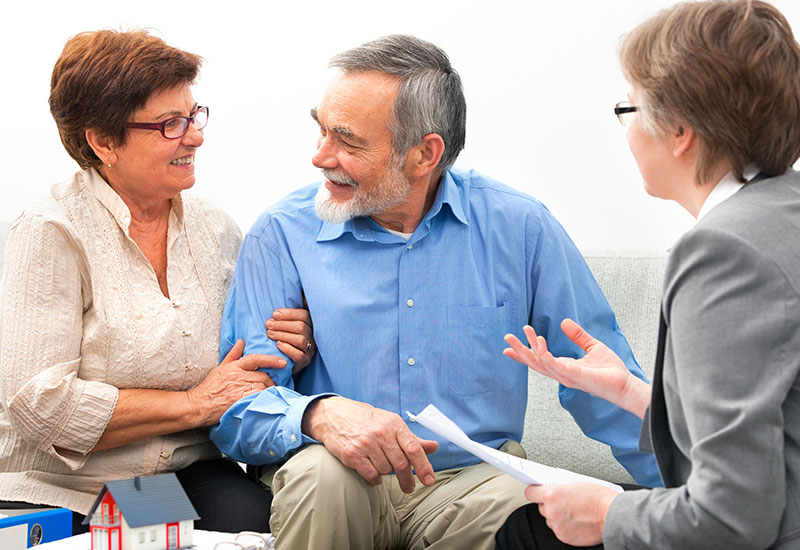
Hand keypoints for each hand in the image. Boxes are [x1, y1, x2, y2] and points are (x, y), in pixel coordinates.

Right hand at [186, 339, 285, 425]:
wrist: (198, 405)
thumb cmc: (209, 388)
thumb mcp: (220, 368)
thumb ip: (233, 355)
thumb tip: (241, 342)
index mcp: (234, 367)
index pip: (256, 359)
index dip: (271, 360)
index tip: (283, 362)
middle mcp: (238, 376)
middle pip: (262, 376)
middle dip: (270, 381)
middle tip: (273, 386)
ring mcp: (239, 389)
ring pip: (262, 387)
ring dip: (268, 391)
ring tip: (269, 395)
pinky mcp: (240, 401)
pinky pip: (258, 398)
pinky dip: (263, 399)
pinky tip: (265, 402)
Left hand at [266, 308, 314, 373]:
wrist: (283, 363)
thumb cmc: (284, 339)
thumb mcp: (286, 327)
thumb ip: (285, 318)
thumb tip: (276, 311)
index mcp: (311, 325)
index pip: (304, 315)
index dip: (289, 313)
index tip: (274, 314)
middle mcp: (313, 337)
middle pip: (301, 327)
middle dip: (283, 324)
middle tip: (268, 324)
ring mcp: (311, 350)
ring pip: (300, 340)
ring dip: (283, 335)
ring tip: (270, 334)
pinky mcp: (305, 361)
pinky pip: (299, 355)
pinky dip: (287, 349)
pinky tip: (278, 344)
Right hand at [302, 396, 438, 492]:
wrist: (335, 415)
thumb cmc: (367, 421)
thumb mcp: (391, 424)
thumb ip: (412, 439)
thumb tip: (434, 447)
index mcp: (394, 424)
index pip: (414, 448)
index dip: (424, 466)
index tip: (429, 480)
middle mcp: (381, 433)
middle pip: (401, 464)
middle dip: (407, 479)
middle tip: (409, 487)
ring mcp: (366, 444)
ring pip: (386, 471)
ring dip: (387, 473)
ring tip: (382, 465)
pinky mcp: (352, 454)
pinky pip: (371, 475)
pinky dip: (375, 479)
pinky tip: (374, 473)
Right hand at [504, 319, 649, 417]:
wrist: (624, 384)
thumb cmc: (611, 370)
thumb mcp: (592, 347)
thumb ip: (578, 335)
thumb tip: (564, 322)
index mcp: (563, 367)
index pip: (539, 360)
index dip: (523, 354)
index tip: (507, 348)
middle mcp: (561, 373)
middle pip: (534, 362)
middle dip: (520, 350)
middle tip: (507, 337)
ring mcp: (565, 375)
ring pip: (540, 362)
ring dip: (529, 348)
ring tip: (523, 331)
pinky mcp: (573, 375)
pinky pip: (554, 364)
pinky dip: (544, 353)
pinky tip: (539, 341)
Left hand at [524, 483, 616, 546]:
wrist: (611, 515)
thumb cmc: (597, 498)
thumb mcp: (574, 484)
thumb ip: (558, 489)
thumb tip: (552, 490)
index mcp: (551, 495)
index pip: (530, 492)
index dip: (535, 491)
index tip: (537, 491)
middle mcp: (551, 511)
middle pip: (541, 507)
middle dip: (550, 504)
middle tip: (564, 502)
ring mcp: (557, 526)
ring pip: (550, 519)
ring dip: (558, 516)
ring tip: (574, 512)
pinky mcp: (564, 537)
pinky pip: (559, 530)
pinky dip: (566, 527)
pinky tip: (577, 521)